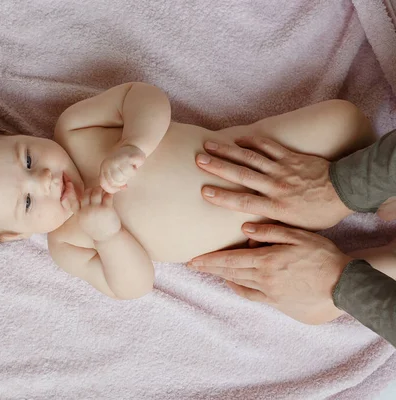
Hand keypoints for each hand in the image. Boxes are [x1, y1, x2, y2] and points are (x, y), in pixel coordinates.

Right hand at [71, 187, 121, 241]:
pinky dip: (109, 193)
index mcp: (79, 215)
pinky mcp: (107, 209)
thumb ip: (82, 211)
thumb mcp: (84, 222)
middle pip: (85, 194)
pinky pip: (107, 196)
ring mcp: (96, 210)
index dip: (71, 192)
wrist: (107, 238)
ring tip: (103, 191)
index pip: (72, 201)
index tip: (69, 184)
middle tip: (96, 190)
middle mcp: (86, 212)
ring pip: (95, 192)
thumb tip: (83, 198)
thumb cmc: (96, 228)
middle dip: (91, 190)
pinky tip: (111, 194)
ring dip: (100, 189)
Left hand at [99, 144, 145, 193]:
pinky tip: (134, 165)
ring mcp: (116, 159)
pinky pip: (130, 171)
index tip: (120, 186)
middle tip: (127, 174)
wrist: (131, 148)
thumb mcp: (116, 174)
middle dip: (123, 181)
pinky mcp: (126, 157)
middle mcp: (108, 163)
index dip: (113, 188)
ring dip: (129, 175)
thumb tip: (123, 188)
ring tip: (130, 169)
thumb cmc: (123, 164)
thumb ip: (116, 183)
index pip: (105, 184)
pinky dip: (134, 170)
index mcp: (104, 168)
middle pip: (115, 181)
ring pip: (122, 176)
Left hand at [188, 223, 352, 324]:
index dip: (209, 261)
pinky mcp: (279, 305)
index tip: (193, 260)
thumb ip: (270, 232)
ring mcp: (271, 295)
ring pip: (239, 285)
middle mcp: (264, 280)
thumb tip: (245, 230)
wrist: (345, 286)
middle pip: (230, 273)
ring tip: (211, 272)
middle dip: (210, 269)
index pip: (230, 261)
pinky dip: (240, 290)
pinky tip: (234, 284)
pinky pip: (253, 297)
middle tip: (193, 266)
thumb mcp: (298, 236)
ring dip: (223, 278)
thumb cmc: (324, 257)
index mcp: (267, 261)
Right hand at [196, 136, 352, 229]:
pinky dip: (252, 141)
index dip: (222, 196)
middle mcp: (276, 186)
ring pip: (251, 158)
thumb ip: (271, 229)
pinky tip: (237, 138)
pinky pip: (269, 146)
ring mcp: (283, 169)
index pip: (244, 201)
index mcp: (276, 207)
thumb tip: (247, 236)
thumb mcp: (296, 229)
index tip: (203, 191)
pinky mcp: (290, 157)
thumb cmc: (319, 214)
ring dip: (228, 151)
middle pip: (242, 175)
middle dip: (218, 166)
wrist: (345, 193)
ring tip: (209, 145)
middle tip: (198, 160)